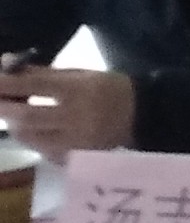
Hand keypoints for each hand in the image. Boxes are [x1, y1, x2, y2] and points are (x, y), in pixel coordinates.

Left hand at [0, 67, 132, 152]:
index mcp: (78, 90)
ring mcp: (76, 141)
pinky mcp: (76, 157)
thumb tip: (5, 65)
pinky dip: (32, 140)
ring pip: (30, 138)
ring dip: (15, 126)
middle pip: (27, 117)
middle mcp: (76, 117)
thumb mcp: (79, 74)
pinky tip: (36, 131)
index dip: (7, 84)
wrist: (142, 115)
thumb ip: (42, 72)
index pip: (34, 86)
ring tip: (13, 117)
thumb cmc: (108, 88)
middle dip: (3, 109)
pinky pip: (42, 151)